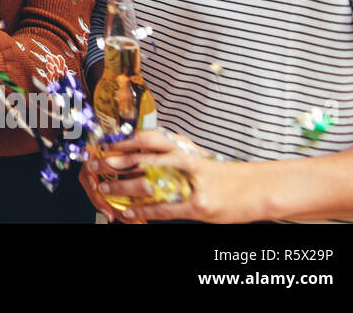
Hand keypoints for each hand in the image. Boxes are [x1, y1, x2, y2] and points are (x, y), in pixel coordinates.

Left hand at [84, 130, 257, 223]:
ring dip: (122, 188)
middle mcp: (186, 162)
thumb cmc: (225, 175)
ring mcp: (192, 185)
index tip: (102, 143)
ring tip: (105, 190)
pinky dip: (144, 211)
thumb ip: (174, 158)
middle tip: (94, 165)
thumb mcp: (198, 159)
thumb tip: (143, 157)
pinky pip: (164, 209)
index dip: (123, 140)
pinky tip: (130, 213)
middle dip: (115, 162)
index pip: (148, 138)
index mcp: (185, 148)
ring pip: (149, 184)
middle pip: (143, 157)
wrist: (259, 189)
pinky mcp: (198, 206)